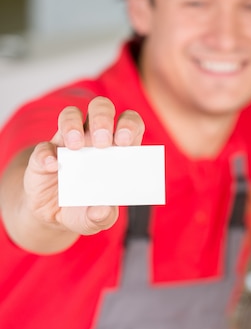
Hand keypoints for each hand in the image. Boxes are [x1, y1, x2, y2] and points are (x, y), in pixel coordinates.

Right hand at [24, 96, 144, 236]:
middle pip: (101, 108)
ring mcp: (67, 142)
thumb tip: (104, 209)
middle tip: (102, 142)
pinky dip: (46, 155)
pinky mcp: (44, 154)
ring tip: (75, 147)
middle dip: (102, 118)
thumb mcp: (97, 219)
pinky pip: (43, 146)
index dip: (129, 126)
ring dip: (73, 125)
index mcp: (117, 149)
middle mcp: (93, 139)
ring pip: (70, 114)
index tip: (125, 141)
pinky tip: (52, 167)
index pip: (129, 124)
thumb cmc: (85, 209)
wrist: (53, 217)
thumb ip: (103, 216)